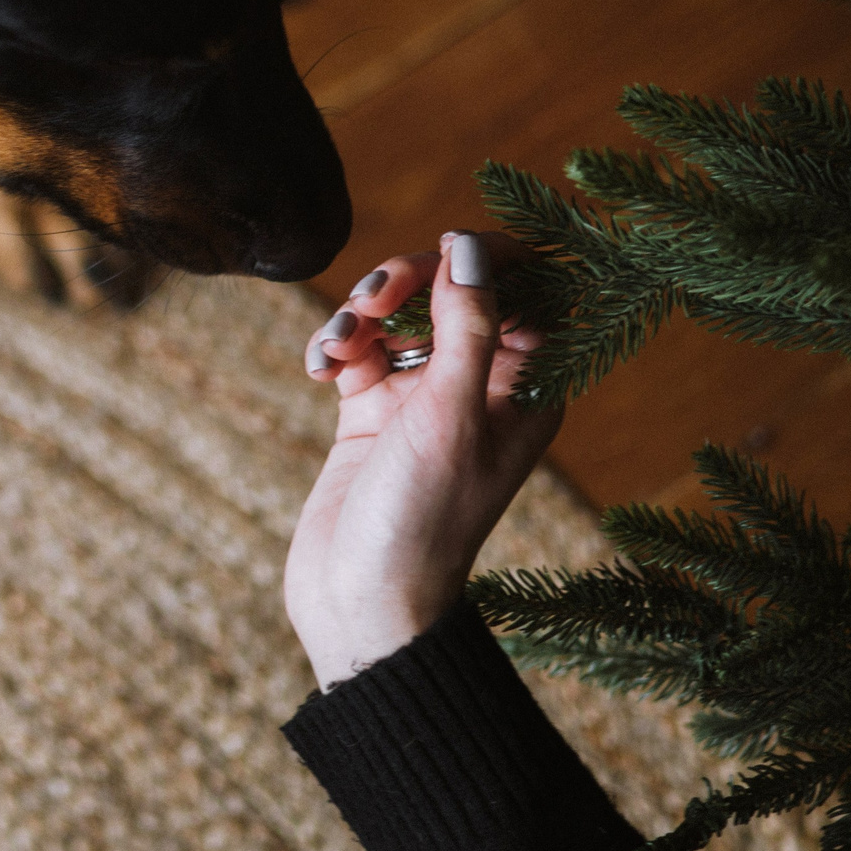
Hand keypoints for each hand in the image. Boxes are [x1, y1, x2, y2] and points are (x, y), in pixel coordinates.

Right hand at [285, 231, 563, 689]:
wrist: (360, 603)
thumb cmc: (421, 520)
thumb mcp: (451, 415)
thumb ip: (467, 324)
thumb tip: (468, 246)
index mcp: (526, 389)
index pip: (530, 291)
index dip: (493, 258)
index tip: (448, 246)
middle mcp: (480, 387)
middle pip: (457, 289)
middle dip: (413, 278)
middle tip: (378, 295)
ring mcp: (424, 398)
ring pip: (401, 311)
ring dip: (364, 310)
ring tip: (341, 342)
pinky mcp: (373, 412)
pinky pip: (359, 348)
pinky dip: (338, 344)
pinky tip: (320, 367)